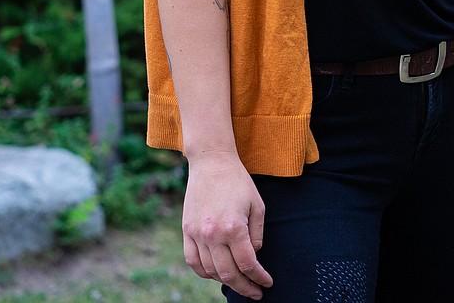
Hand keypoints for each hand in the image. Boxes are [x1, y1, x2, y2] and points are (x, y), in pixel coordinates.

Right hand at [181, 150, 272, 298]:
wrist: (211, 163)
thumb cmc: (238, 182)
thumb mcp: (257, 205)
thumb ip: (256, 234)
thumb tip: (253, 255)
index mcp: (234, 228)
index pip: (248, 264)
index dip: (259, 277)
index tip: (267, 283)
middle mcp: (213, 235)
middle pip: (229, 273)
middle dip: (244, 287)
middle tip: (255, 293)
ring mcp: (197, 234)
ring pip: (209, 271)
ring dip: (225, 281)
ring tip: (238, 282)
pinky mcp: (186, 231)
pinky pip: (192, 261)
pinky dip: (203, 272)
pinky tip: (215, 274)